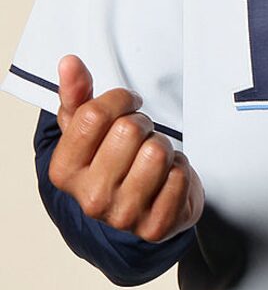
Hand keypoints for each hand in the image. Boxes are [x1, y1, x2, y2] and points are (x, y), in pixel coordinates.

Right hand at [48, 54, 203, 242]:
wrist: (144, 205)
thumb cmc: (114, 159)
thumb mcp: (89, 127)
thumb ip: (77, 93)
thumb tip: (69, 63)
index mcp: (64, 172)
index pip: (95, 115)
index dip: (119, 100)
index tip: (127, 106)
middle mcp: (90, 199)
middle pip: (130, 130)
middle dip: (143, 124)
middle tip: (141, 137)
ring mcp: (123, 216)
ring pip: (157, 152)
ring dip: (162, 146)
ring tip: (153, 158)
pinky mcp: (157, 226)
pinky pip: (180, 175)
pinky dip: (180, 169)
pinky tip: (167, 178)